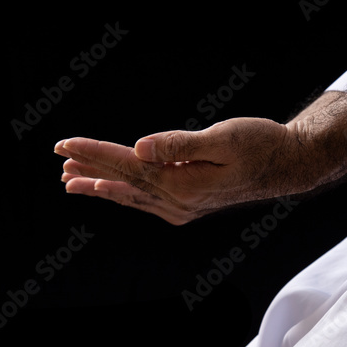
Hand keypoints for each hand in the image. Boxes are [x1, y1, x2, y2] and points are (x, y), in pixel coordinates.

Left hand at [55, 117, 294, 225]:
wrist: (288, 166)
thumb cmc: (261, 144)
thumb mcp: (223, 138)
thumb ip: (179, 145)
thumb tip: (139, 147)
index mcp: (183, 185)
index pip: (128, 165)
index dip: (94, 153)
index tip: (65, 143)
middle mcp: (178, 203)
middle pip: (123, 182)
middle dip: (88, 168)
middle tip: (59, 159)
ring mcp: (182, 208)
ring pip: (130, 194)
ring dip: (99, 184)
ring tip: (70, 179)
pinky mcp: (187, 205)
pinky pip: (144, 199)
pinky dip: (122, 193)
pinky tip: (109, 188)